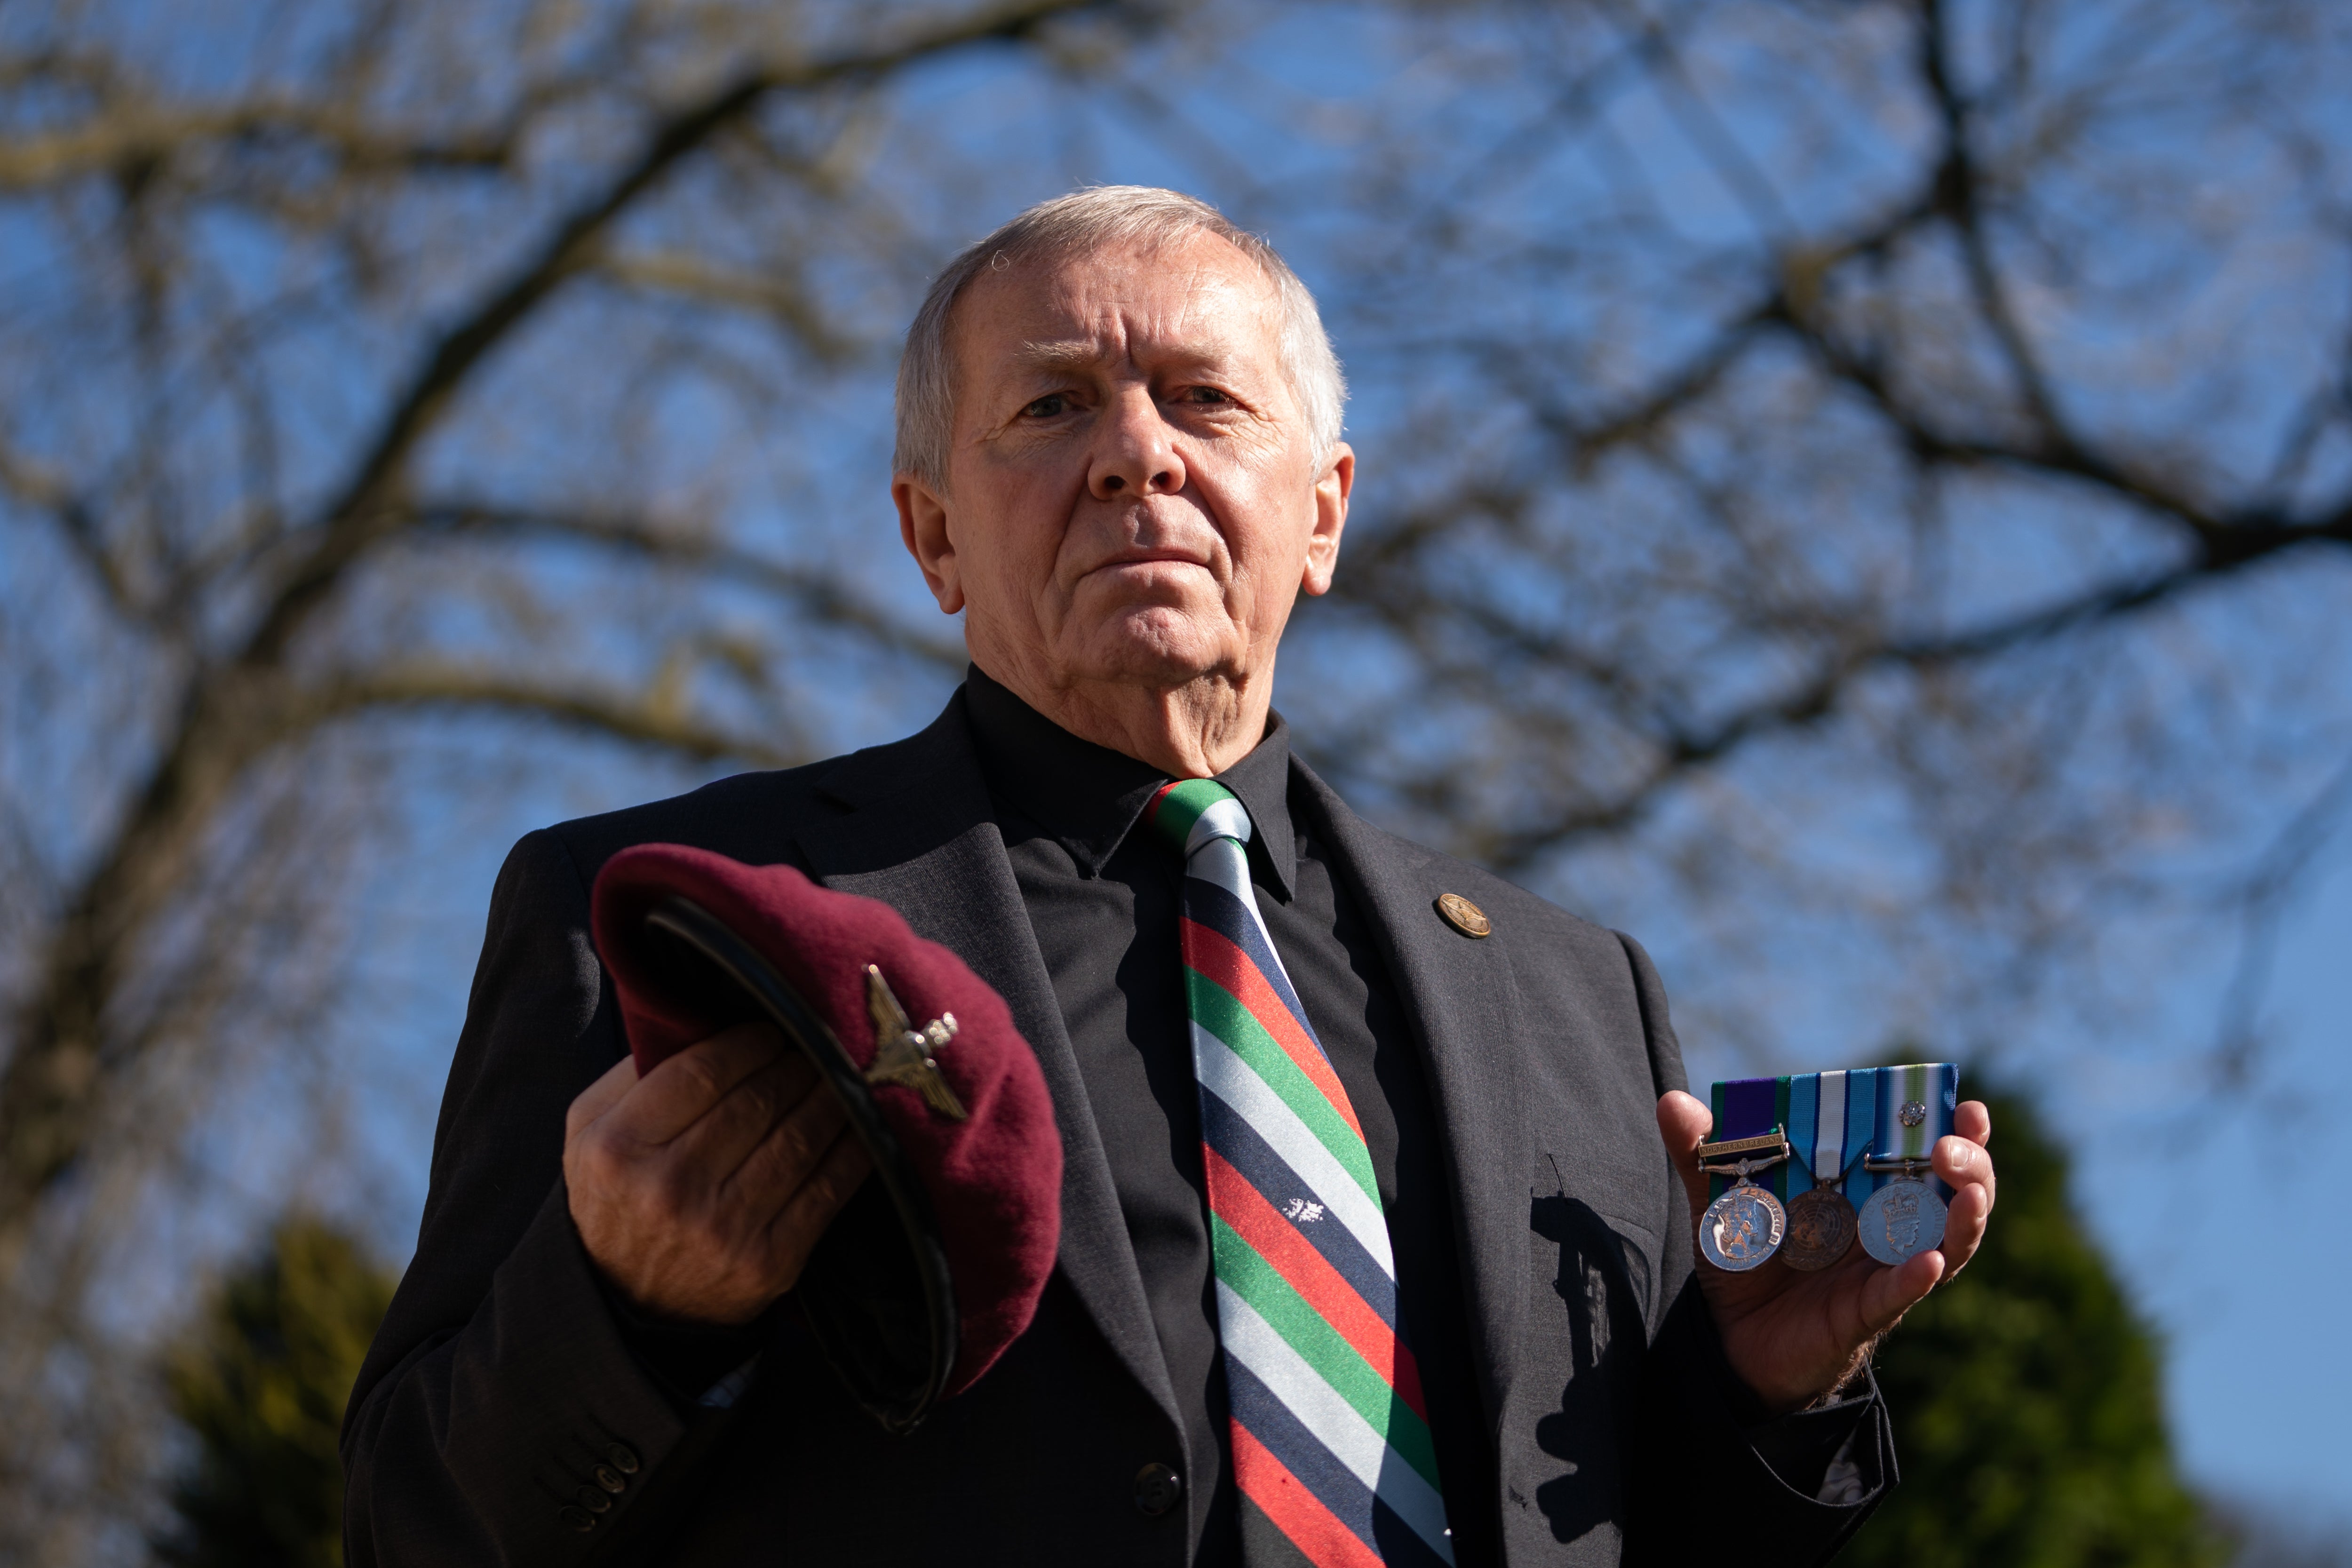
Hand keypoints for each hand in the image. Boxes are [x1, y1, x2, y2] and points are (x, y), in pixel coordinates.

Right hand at [565, 1023, 872, 1325]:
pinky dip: (853, 1148)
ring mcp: (725, 1228)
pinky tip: (860, 1123)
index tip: (768, 1032)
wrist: (630, 1304)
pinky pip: (829, 1188)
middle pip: (758, 1100)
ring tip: (837, 1076)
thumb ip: (632, 1073)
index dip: (748, 1043)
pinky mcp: (771, 1259)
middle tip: (809, 1047)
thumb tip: (697, 1018)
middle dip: (794, 1064)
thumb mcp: (587, 1133)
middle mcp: (671, 1188)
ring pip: (800, 1137)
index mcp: (620, 1149)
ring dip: (830, 1096)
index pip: (702, 1072)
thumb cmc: (615, 1198)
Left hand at [1656, 1090, 1995, 1412]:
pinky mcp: (1864, 1313)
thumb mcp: (1719, 1201)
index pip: (1924, 1151)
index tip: (1963, 1103)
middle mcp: (1886, 1227)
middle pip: (1954, 1192)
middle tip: (1951, 1144)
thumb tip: (1672, 1101)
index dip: (1952, 1128)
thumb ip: (1702, 1154)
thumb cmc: (1743, 1258)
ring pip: (1948, 1243)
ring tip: (1969, 1195)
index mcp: (1864, 1189)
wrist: (1729, 1337)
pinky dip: (1914, 1278)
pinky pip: (1898, 1295)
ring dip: (1965, 1219)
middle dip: (1969, 1164)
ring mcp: (1881, 1271)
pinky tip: (1928, 1262)